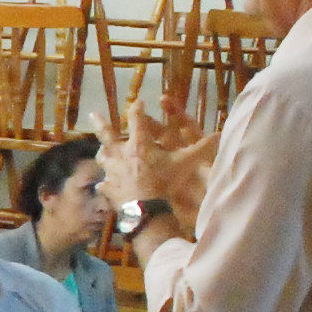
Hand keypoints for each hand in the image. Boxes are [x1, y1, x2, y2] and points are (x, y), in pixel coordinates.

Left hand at [102, 91, 212, 229]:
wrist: (146, 209)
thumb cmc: (165, 182)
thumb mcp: (184, 164)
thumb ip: (200, 149)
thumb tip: (219, 136)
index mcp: (140, 144)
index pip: (137, 120)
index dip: (137, 109)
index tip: (137, 102)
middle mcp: (122, 154)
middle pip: (108, 135)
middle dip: (101, 123)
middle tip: (92, 114)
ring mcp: (113, 171)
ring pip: (104, 158)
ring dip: (103, 153)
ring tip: (101, 151)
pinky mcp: (109, 188)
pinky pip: (104, 184)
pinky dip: (104, 184)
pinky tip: (102, 185)